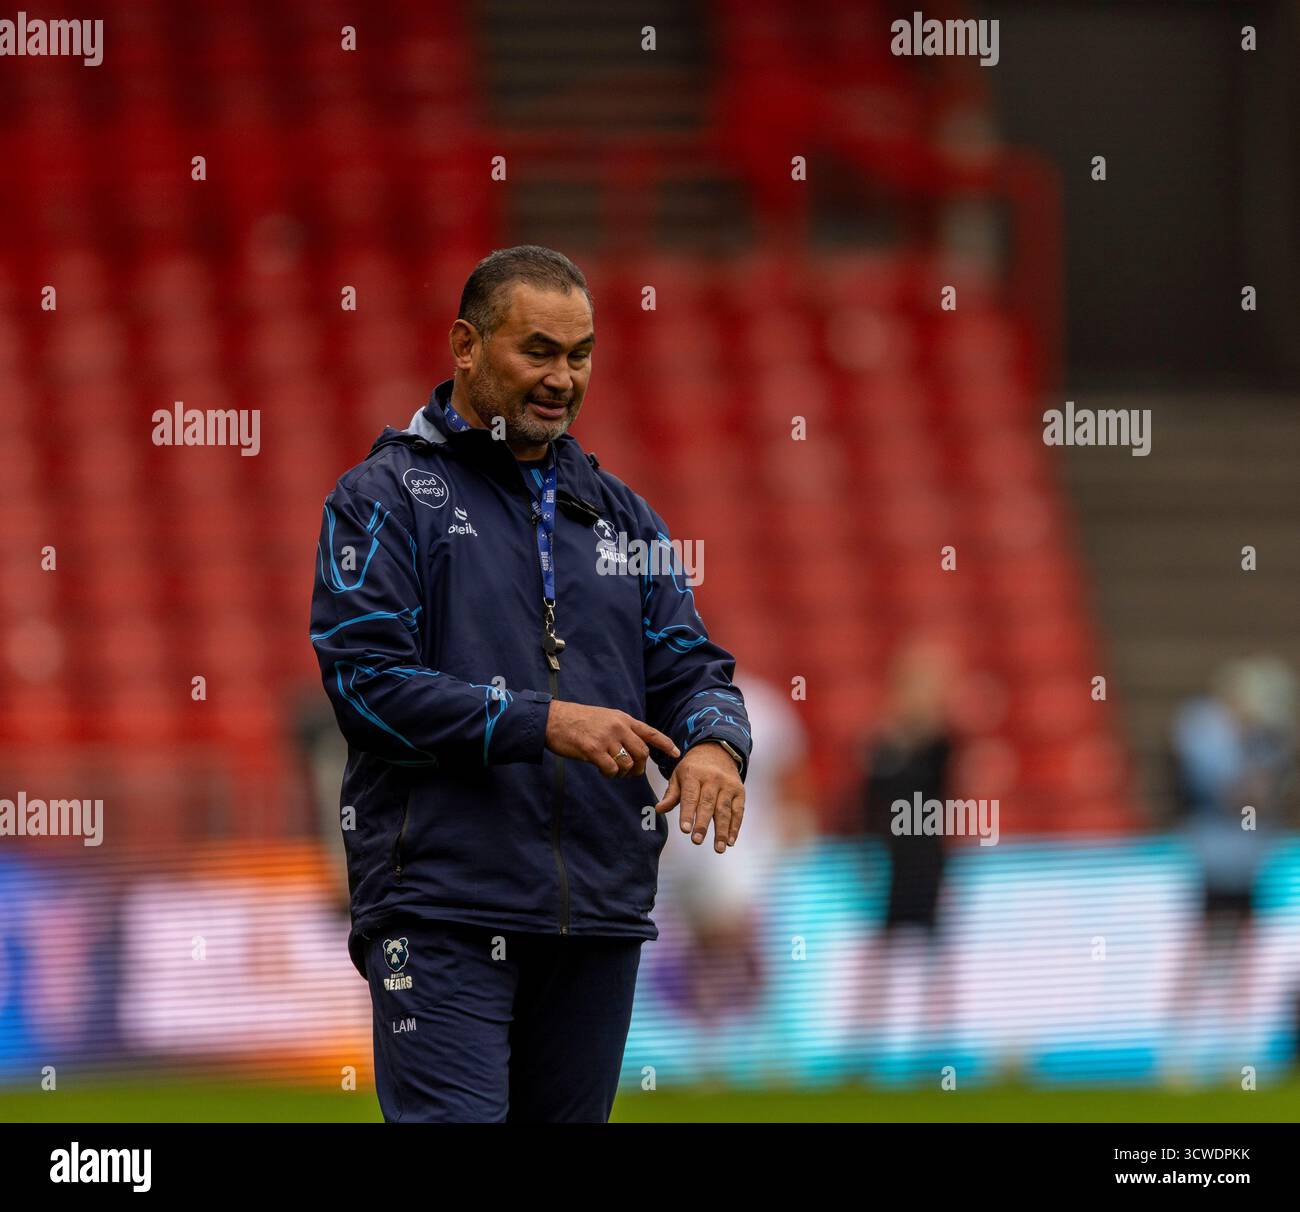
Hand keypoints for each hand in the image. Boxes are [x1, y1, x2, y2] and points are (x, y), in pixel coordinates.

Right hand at [545, 700, 678, 777]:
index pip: (650, 732)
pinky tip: (602, 770)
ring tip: (614, 771)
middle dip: (641, 767)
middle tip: (633, 772)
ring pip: (628, 763)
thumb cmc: (577, 720)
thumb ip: (621, 730)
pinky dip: (610, 774)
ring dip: (623, 773)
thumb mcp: (605, 717)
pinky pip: (611, 769)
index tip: (676, 753)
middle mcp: (618, 727)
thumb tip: (633, 748)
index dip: (665, 744)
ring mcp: (606, 738)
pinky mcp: (593, 750)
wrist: (553, 719)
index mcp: (622, 718)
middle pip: (642, 753)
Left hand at [653, 741, 744, 852]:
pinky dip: (735, 827)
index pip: (690, 796)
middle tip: (697, 840)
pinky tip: (730, 841)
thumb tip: (659, 809)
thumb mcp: (678, 776)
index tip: (685, 829)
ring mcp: (728, 785)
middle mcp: (712, 779)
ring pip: (725, 810)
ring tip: (718, 848)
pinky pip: (738, 811)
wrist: (717, 752)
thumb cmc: (693, 769)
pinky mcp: (740, 791)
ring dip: (722, 830)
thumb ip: (671, 794)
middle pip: (708, 804)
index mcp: (693, 775)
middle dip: (703, 824)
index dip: (687, 813)